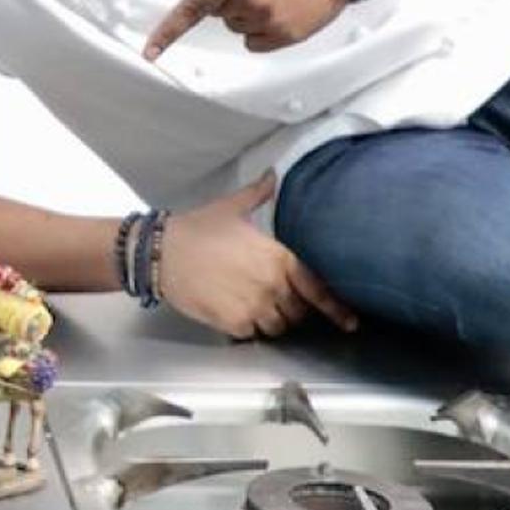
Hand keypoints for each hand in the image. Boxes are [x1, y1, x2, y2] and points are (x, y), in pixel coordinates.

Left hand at [144, 0, 347, 58]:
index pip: (193, 8)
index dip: (168, 32)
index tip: (148, 53)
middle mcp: (249, 1)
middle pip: (219, 13)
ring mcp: (269, 21)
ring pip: (237, 27)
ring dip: (246, 12)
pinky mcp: (287, 36)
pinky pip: (255, 43)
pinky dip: (260, 30)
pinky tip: (279, 7)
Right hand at [159, 173, 357, 338]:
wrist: (160, 252)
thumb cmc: (195, 229)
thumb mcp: (230, 207)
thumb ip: (258, 194)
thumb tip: (272, 175)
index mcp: (279, 258)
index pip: (317, 288)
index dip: (335, 307)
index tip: (348, 321)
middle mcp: (273, 284)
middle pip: (297, 311)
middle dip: (288, 307)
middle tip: (268, 297)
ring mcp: (255, 305)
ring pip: (277, 326)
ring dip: (268, 320)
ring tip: (248, 304)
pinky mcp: (235, 322)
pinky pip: (252, 334)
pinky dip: (245, 327)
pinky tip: (230, 311)